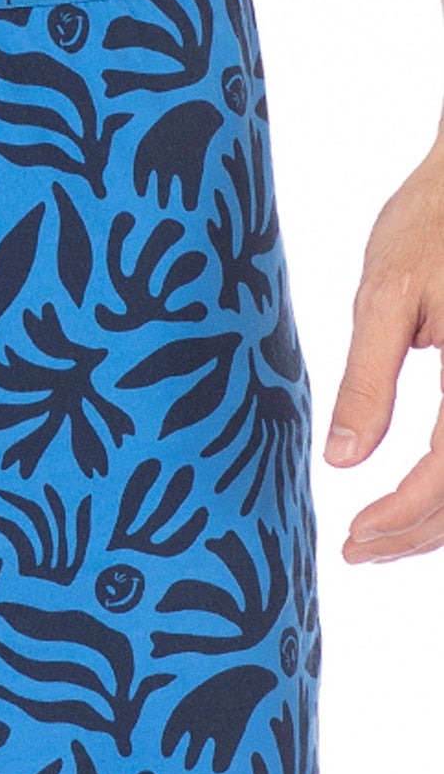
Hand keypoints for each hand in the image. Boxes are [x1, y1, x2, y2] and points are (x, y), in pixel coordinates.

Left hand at [326, 138, 443, 562]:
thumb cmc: (433, 221)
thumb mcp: (386, 293)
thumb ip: (367, 380)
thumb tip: (340, 461)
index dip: (400, 516)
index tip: (352, 537)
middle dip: (419, 534)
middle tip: (356, 552)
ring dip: (442, 520)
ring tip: (382, 538)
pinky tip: (419, 496)